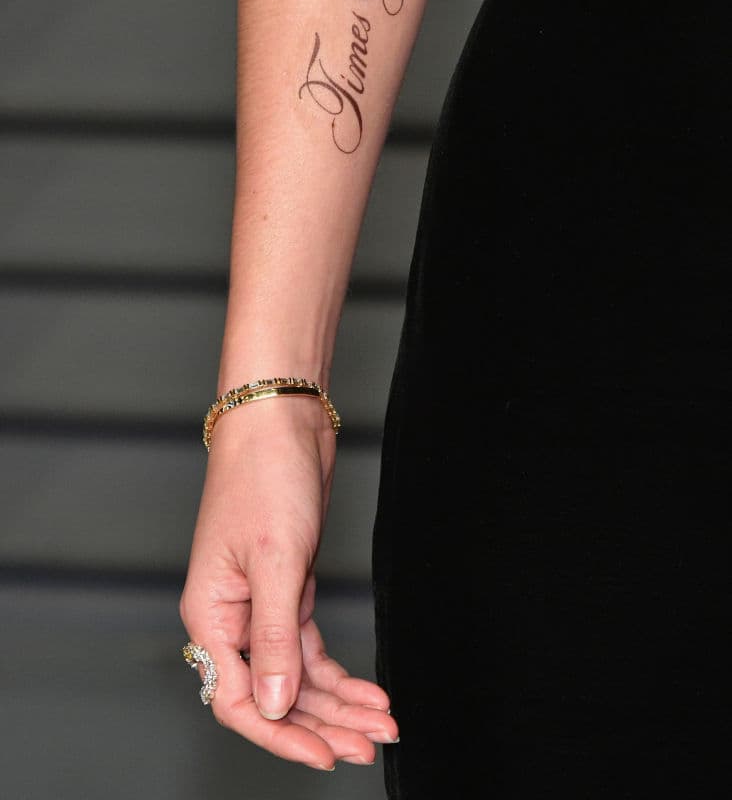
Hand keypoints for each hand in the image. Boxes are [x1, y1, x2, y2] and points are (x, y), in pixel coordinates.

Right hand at [179, 397, 398, 768]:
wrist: (284, 424)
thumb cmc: (263, 478)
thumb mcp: (274, 561)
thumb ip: (274, 638)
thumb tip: (274, 705)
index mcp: (211, 615)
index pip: (238, 699)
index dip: (281, 734)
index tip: (325, 755)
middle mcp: (234, 618)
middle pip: (274, 694)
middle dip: (322, 724)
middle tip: (368, 746)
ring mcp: (263, 605)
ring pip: (297, 676)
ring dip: (338, 704)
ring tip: (382, 724)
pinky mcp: (291, 589)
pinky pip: (311, 648)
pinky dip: (340, 673)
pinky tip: (369, 692)